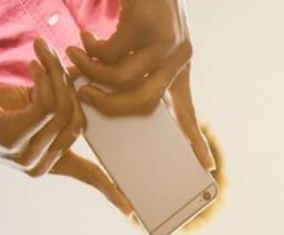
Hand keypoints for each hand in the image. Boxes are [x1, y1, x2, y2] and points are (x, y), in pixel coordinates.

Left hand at [0, 38, 131, 214]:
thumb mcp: (31, 109)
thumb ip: (58, 108)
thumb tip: (83, 85)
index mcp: (48, 164)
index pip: (87, 176)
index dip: (111, 192)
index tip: (133, 215)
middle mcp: (39, 166)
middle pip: (78, 123)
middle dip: (72, 86)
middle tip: (58, 60)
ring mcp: (25, 155)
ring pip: (63, 111)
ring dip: (55, 75)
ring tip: (43, 55)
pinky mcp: (11, 138)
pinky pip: (45, 106)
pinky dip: (44, 79)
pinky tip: (34, 65)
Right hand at [68, 0, 214, 170]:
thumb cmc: (138, 11)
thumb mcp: (144, 46)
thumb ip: (135, 75)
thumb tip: (102, 104)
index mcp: (179, 69)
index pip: (188, 112)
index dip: (195, 142)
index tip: (208, 170)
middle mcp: (178, 57)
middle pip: (144, 103)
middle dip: (108, 106)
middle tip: (84, 97)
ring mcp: (166, 42)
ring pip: (122, 80)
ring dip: (91, 73)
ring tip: (75, 61)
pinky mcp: (147, 25)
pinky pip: (110, 54)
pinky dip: (91, 51)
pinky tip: (86, 40)